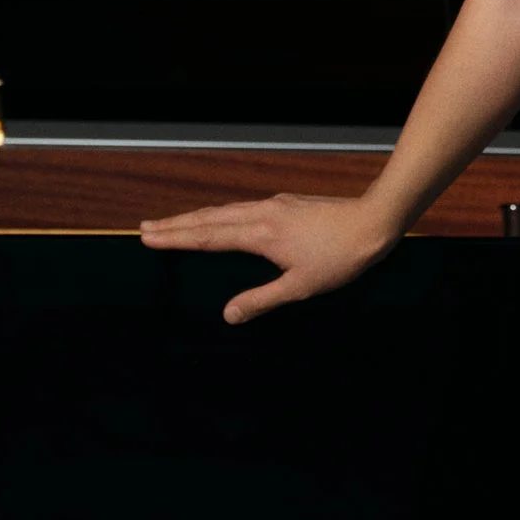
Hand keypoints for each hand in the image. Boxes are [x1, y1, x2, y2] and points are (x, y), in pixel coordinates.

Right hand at [137, 192, 403, 324]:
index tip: (148, 237)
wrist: (373, 221)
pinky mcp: (286, 203)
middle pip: (209, 219)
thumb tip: (227, 316)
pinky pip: (242, 208)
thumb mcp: (299, 287)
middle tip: (145, 227)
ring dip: (196, 217)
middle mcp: (261, 214)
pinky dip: (220, 214)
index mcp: (260, 234)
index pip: (207, 237)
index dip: (176, 238)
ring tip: (174, 222)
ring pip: (225, 210)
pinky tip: (222, 219)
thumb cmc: (340, 258)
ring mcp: (274, 205)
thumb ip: (260, 300)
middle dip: (176, 224)